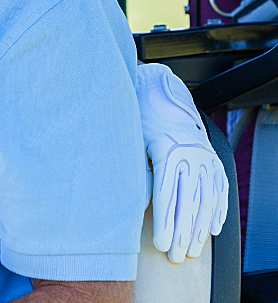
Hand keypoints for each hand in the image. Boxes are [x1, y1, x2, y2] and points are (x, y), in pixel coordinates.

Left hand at [135, 62, 228, 262]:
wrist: (161, 92)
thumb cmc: (139, 117)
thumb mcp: (131, 139)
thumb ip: (135, 167)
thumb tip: (135, 199)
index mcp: (167, 151)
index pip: (167, 196)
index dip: (165, 224)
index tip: (161, 246)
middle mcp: (190, 156)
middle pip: (188, 204)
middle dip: (182, 235)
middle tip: (176, 257)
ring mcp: (205, 158)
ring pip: (206, 200)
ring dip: (200, 229)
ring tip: (192, 250)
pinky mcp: (213, 159)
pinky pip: (219, 190)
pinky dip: (217, 212)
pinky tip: (212, 230)